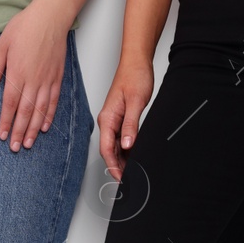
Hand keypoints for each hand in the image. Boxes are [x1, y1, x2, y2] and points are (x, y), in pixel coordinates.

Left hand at [0, 2, 70, 151]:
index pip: (10, 103)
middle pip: (25, 112)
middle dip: (18, 131)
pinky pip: (53, 101)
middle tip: (14, 148)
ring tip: (27, 143)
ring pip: (40, 110)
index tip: (1, 135)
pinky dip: (49, 116)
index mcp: (18, 73)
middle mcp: (34, 80)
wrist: (50, 16)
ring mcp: (47, 80)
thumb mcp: (2, 45)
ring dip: (33, 129)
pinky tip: (44, 127)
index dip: (5, 121)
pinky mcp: (57, 77)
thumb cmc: (25, 27)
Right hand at [97, 57, 153, 179]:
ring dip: (123, 160)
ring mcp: (113, 119)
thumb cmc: (134, 77)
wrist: (137, 62)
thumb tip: (127, 145)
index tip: (121, 178)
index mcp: (107, 118)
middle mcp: (107, 121)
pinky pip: (120, 138)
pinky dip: (127, 149)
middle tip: (130, 180)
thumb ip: (131, 125)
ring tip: (134, 171)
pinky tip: (134, 155)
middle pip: (109, 151)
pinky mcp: (120, 117)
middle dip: (118, 167)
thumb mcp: (136, 102)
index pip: (106, 149)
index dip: (113, 166)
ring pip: (115, 146)